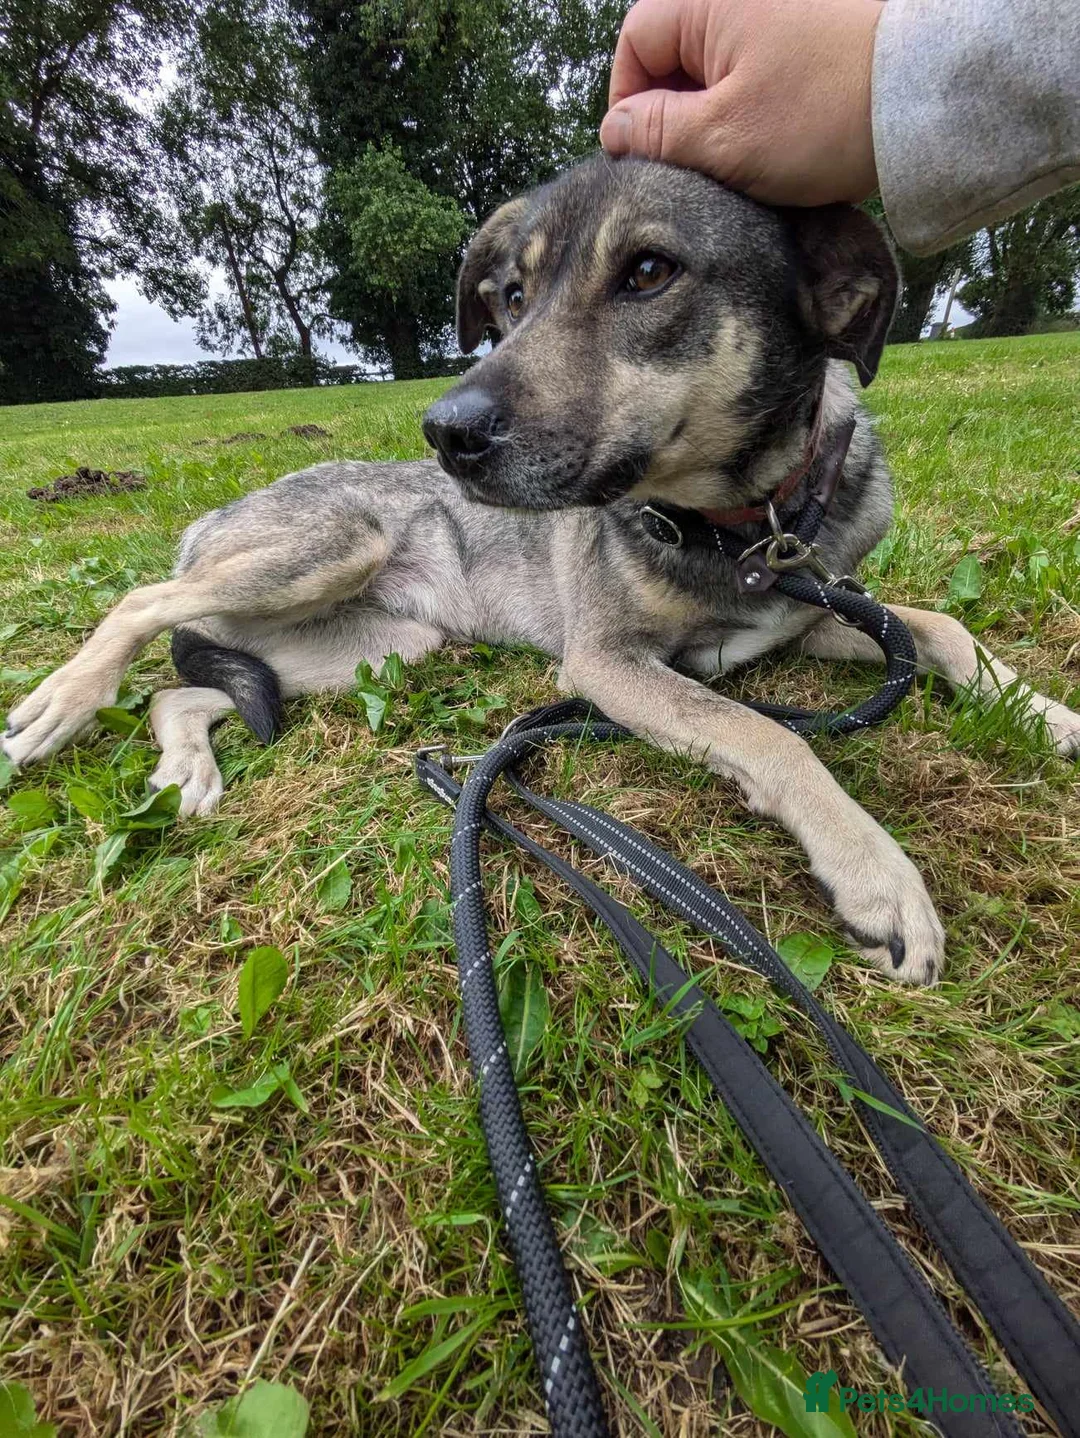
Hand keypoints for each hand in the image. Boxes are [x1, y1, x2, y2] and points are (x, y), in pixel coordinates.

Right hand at [600, 0, 883, 207]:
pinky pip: (761, 65)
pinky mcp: (815, 25)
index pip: (635, 44)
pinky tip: (779, 140)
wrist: (929, 95)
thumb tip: (615, 129)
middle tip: (698, 168)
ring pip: (719, 66)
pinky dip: (758, 103)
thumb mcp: (724, 138)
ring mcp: (782, 7)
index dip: (630, 106)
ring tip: (745, 158)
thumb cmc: (825, 113)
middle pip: (677, 53)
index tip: (645, 157)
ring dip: (719, 114)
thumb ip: (657, 132)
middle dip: (678, 113)